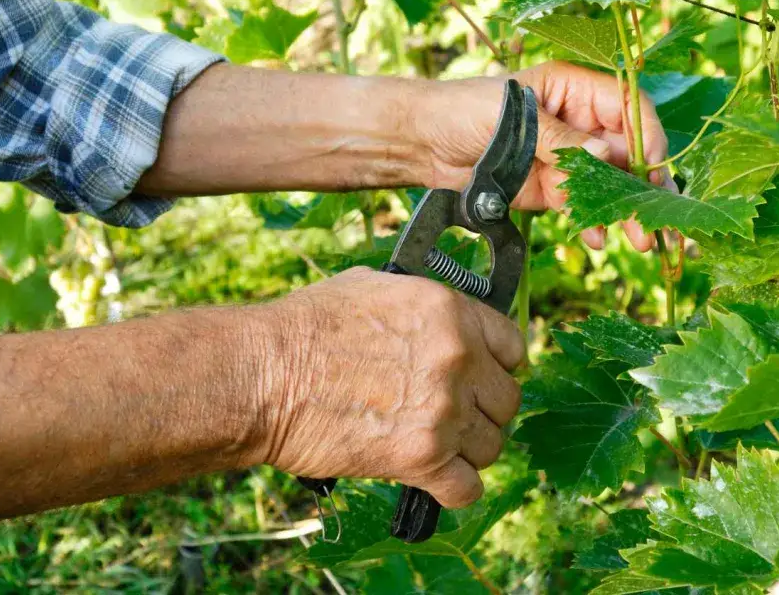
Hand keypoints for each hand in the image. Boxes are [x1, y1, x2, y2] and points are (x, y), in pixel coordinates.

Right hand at [256, 267, 524, 507]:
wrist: (266, 374)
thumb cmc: (305, 327)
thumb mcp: (373, 287)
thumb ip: (421, 307)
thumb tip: (434, 318)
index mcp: (450, 313)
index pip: (512, 346)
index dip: (498, 365)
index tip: (482, 377)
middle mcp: (458, 359)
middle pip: (506, 400)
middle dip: (483, 410)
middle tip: (452, 416)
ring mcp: (444, 411)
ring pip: (492, 445)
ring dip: (468, 450)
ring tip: (435, 446)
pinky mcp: (422, 458)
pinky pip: (467, 489)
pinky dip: (453, 490)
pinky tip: (433, 480)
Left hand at [415, 61, 669, 251]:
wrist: (422, 142)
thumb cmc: (463, 110)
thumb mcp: (514, 117)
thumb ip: (560, 138)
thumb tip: (607, 154)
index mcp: (574, 90)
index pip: (629, 109)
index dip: (647, 139)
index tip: (651, 171)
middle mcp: (578, 123)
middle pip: (627, 153)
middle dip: (644, 187)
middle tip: (657, 221)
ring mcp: (566, 158)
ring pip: (610, 185)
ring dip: (626, 211)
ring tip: (640, 240)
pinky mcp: (550, 188)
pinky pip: (582, 205)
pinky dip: (593, 222)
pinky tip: (598, 238)